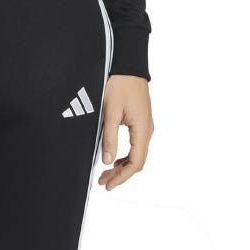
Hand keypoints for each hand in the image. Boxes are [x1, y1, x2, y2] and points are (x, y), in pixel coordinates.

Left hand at [98, 75, 153, 189]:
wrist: (128, 65)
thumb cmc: (119, 84)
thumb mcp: (110, 113)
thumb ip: (109, 138)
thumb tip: (107, 161)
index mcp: (142, 129)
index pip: (136, 162)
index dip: (122, 177)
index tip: (108, 185)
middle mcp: (147, 130)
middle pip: (137, 162)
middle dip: (120, 175)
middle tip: (102, 182)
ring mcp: (145, 127)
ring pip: (136, 155)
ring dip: (122, 167)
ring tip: (105, 174)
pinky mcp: (140, 123)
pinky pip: (135, 146)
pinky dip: (124, 157)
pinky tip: (113, 160)